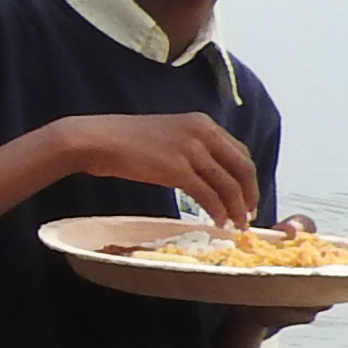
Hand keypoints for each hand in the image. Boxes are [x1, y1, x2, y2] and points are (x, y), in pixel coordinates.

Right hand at [58, 108, 265, 224]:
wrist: (97, 140)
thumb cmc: (125, 141)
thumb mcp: (168, 136)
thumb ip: (192, 148)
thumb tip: (208, 174)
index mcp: (202, 123)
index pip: (240, 152)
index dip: (248, 178)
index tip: (248, 196)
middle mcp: (202, 133)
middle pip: (242, 167)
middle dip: (250, 194)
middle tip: (248, 214)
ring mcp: (190, 150)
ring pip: (228, 184)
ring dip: (236, 207)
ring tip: (236, 223)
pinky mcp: (177, 169)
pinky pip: (208, 194)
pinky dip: (217, 210)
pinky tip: (217, 220)